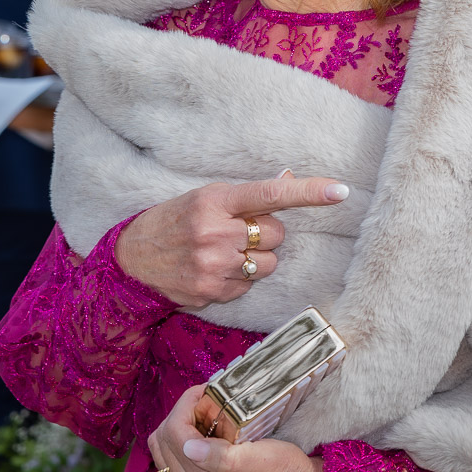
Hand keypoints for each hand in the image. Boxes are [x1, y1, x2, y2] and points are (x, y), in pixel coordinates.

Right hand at [116, 175, 348, 307]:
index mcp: (214, 201)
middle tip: (236, 231)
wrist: (131, 260)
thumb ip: (245, 195)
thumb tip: (287, 178)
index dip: (308, 193)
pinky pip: (250, 285)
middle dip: (265, 233)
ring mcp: (214, 267)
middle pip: (276, 234)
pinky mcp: (213, 293)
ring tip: (225, 252)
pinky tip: (214, 270)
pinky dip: (239, 278)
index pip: (270, 195)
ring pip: (268, 264)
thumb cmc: (173, 221)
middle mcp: (216, 233)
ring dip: (256, 259)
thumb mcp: (203, 197)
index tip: (340, 191)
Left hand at [149, 384, 321, 471]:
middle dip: (181, 414)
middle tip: (207, 401)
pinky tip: (201, 435)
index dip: (186, 404)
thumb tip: (189, 448)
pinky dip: (179, 443)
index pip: (174, 433)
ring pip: (161, 450)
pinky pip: (168, 462)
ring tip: (204, 417)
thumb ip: (225, 458)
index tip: (206, 391)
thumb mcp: (264, 459)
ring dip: (178, 427)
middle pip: (162, 441)